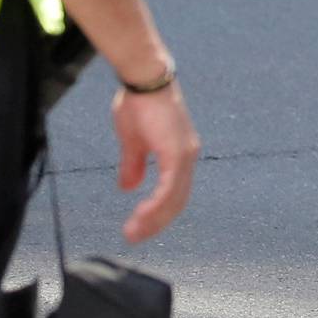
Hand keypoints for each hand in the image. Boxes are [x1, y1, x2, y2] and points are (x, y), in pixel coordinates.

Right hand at [112, 80, 200, 242]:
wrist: (145, 80)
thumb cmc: (139, 104)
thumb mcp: (133, 140)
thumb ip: (133, 164)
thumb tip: (129, 187)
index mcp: (179, 154)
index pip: (174, 193)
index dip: (157, 213)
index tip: (138, 228)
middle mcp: (188, 156)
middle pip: (177, 201)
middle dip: (155, 223)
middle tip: (133, 237)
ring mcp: (185, 154)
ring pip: (175, 199)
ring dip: (153, 219)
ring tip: (132, 232)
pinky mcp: (177, 152)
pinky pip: (170, 188)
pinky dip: (156, 206)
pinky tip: (141, 216)